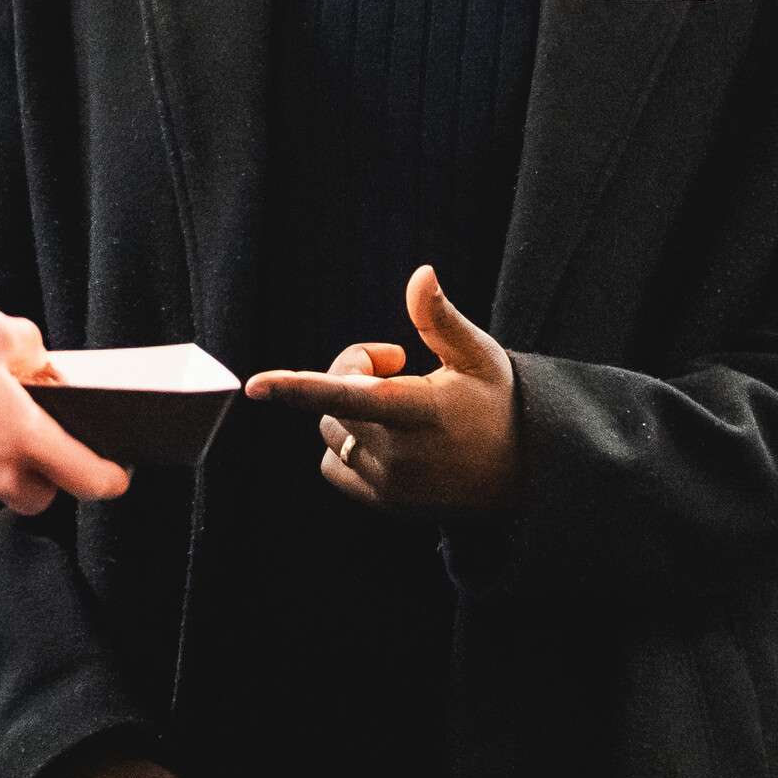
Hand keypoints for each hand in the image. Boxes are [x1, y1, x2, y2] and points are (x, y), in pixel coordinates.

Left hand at [242, 266, 518, 512]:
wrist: (523, 475)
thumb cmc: (498, 403)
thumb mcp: (478, 356)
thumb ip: (440, 318)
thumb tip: (420, 274)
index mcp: (423, 411)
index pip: (349, 397)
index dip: (298, 387)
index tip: (254, 385)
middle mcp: (401, 453)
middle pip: (333, 401)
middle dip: (351, 372)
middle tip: (394, 362)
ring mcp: (390, 484)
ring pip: (330, 432)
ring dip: (346, 410)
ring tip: (396, 404)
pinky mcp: (383, 503)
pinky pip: (333, 465)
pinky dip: (345, 445)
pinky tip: (385, 437)